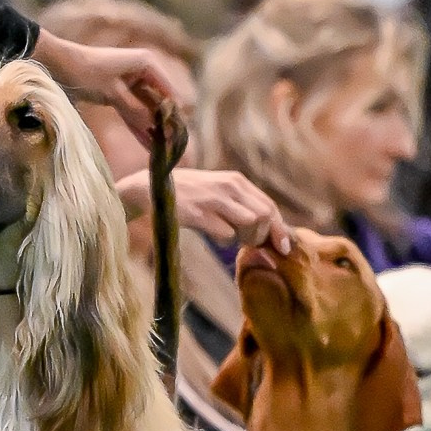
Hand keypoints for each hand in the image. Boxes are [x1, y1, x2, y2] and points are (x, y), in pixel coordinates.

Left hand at [32, 29, 183, 144]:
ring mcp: (131, 83)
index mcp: (147, 63)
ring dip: (152, 128)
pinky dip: (138, 126)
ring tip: (162, 151)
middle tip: (172, 148)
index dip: (175, 114)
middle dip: (164, 124)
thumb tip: (156, 130)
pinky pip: (132, 112)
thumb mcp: (114, 94)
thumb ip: (136, 111)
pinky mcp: (119, 93)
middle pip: (159, 102)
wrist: (56, 64)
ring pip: (146, 109)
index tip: (180, 135)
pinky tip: (148, 144)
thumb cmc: (87, 72)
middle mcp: (143, 71)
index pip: (169, 92)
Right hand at [117, 164, 288, 250]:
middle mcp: (228, 186)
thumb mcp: (217, 191)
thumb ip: (241, 205)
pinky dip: (223, 241)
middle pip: (265, 216)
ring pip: (250, 224)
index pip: (269, 206)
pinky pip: (226, 234)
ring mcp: (213, 199)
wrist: (148, 187)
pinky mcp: (198, 213)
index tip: (282, 249)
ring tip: (229, 237)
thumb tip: (268, 230)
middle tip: (246, 243)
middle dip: (261, 236)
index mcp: (236, 181)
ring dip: (244, 239)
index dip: (279, 229)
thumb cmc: (188, 194)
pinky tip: (212, 234)